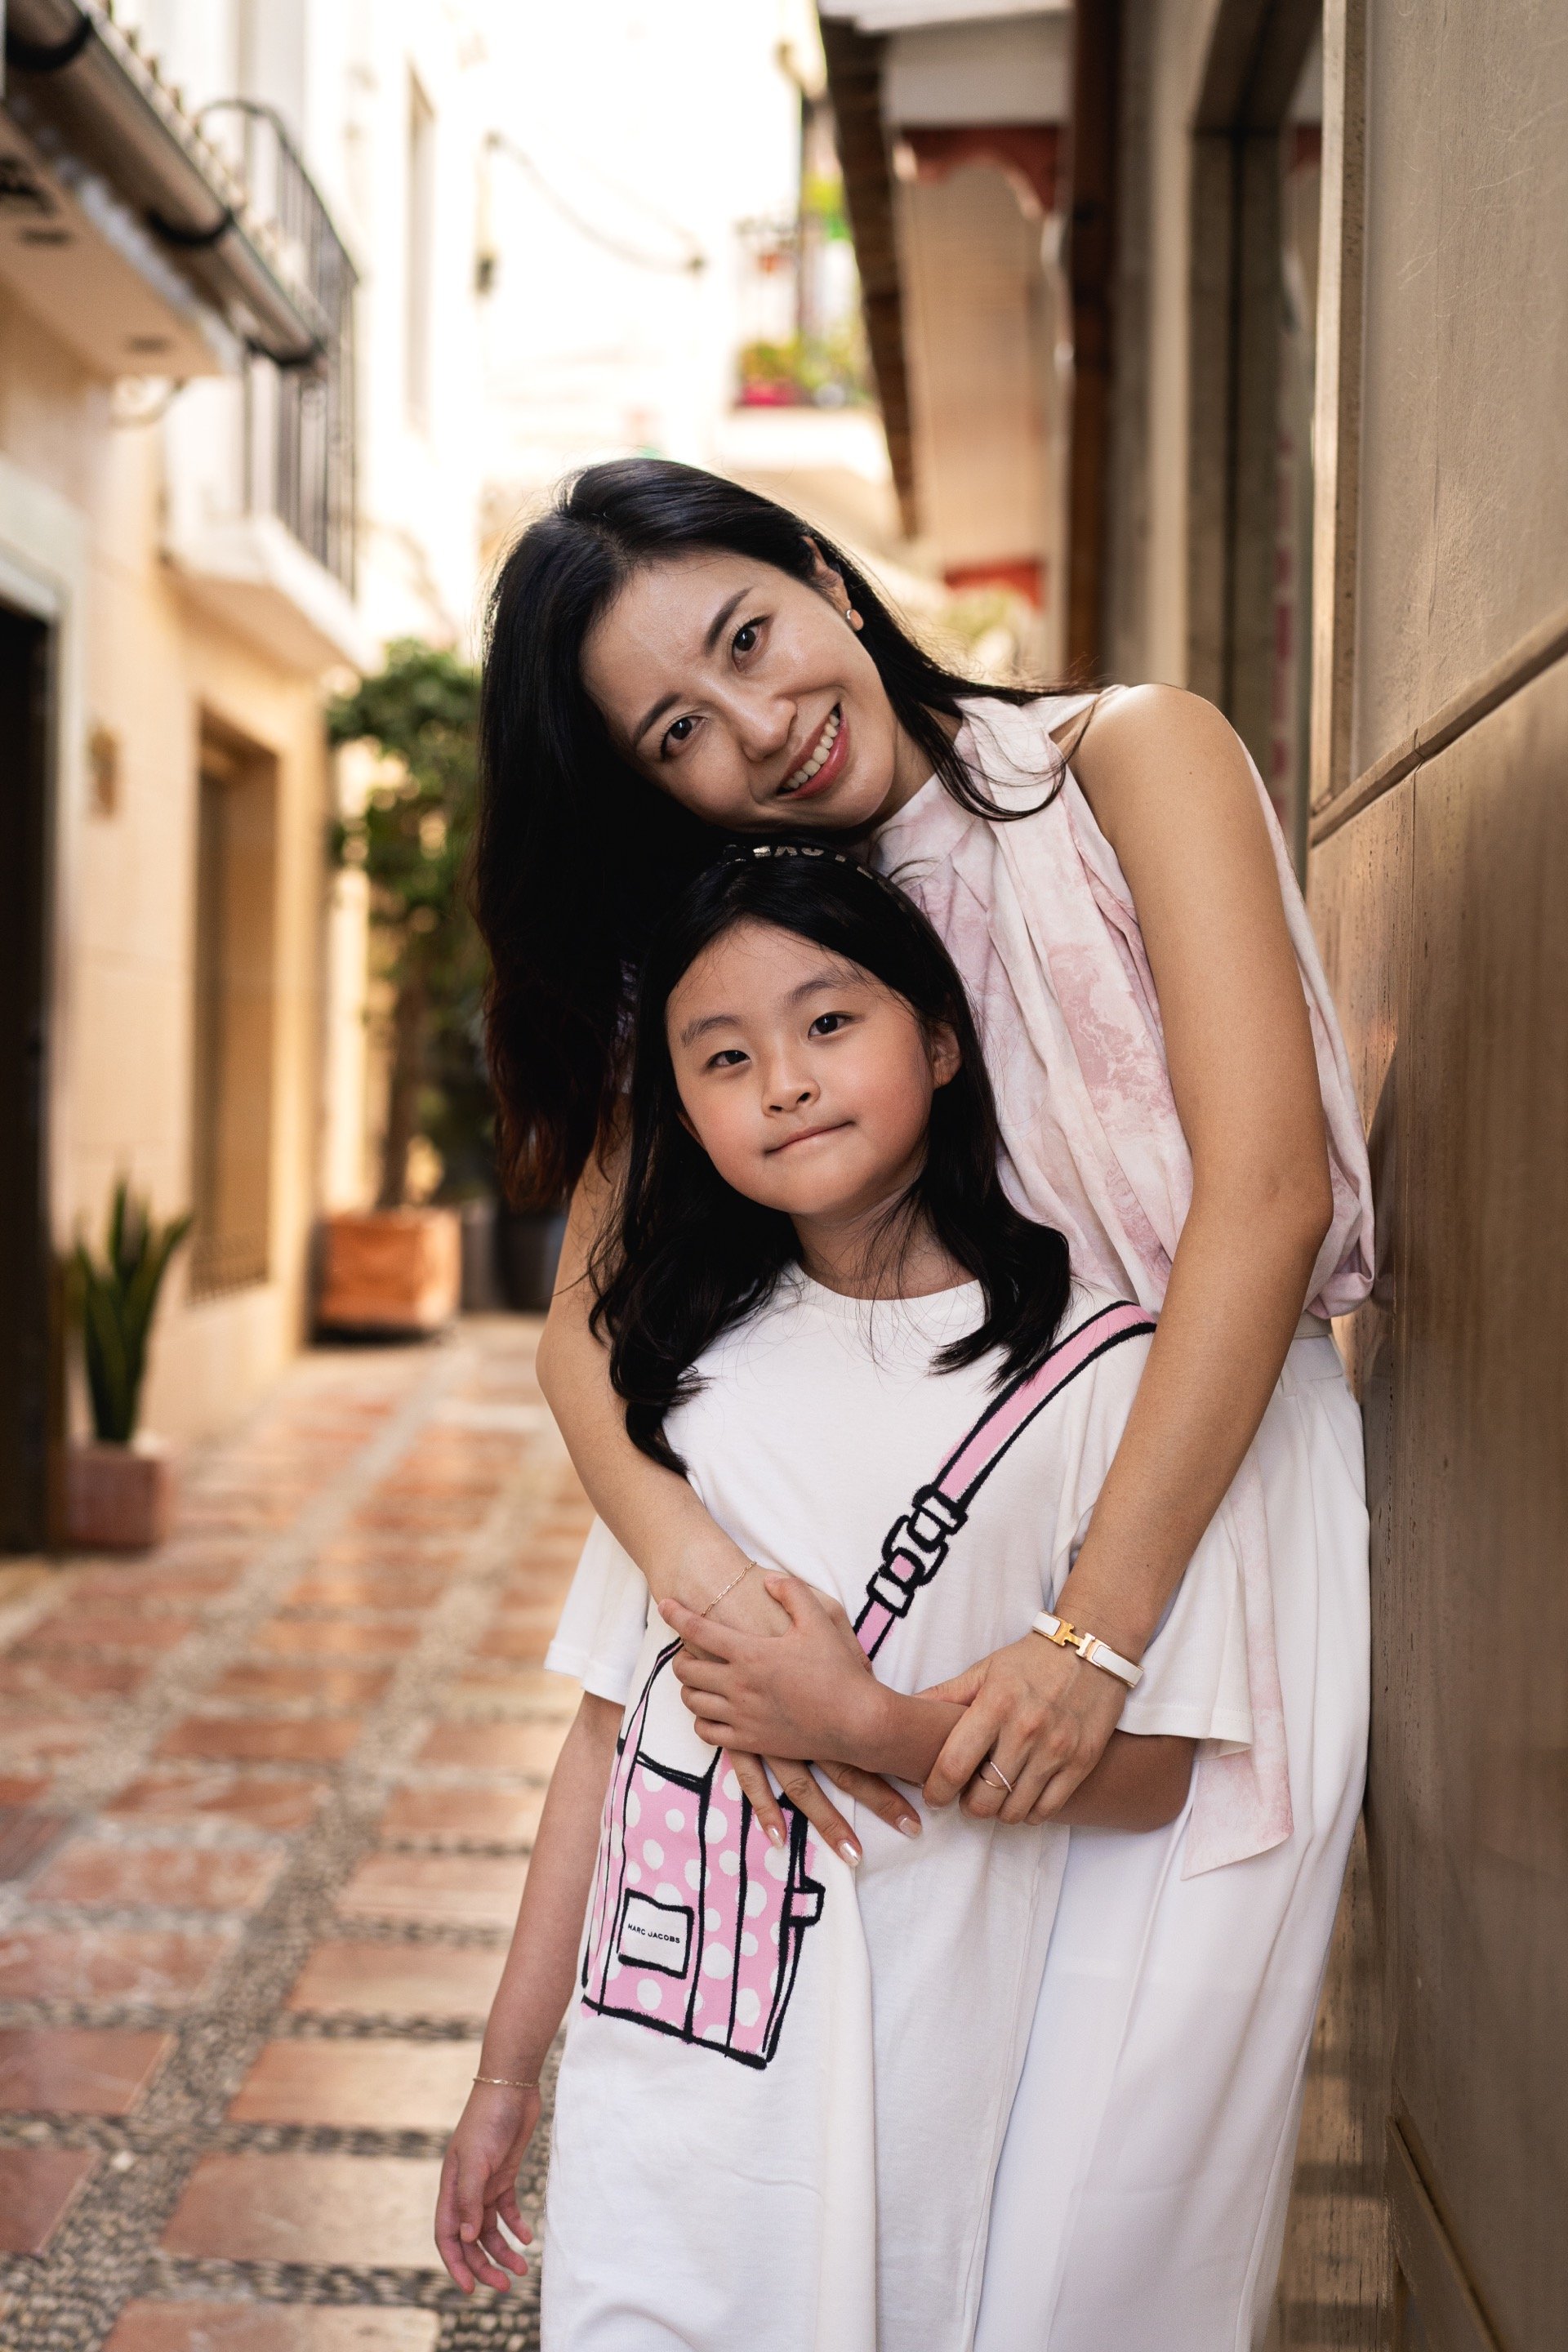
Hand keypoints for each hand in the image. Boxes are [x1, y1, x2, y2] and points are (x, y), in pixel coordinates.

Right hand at [435, 2082, 538, 2292]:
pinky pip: (507, 2209)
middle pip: (470, 2238)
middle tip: (505, 2286)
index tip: (471, 2288)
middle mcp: (466, 2189)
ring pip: (490, 2228)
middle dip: (484, 2264)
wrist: (511, 2085)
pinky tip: (528, 2237)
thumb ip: (470, 2200)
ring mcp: (485, 2182)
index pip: (447, 2235)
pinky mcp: (505, 2174)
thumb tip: (466, 2239)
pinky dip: (516, 2225)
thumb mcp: (477, 2161)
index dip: (456, 2263)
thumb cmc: (489, 2119)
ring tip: (522, 2269)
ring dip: (503, 2250)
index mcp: (451, 2187)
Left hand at [664, 1576, 879, 1760]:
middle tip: (689, 1648)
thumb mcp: (821, 1620)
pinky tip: (711, 1711)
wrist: (855, 1722)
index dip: (676, 1614)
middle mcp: (738, 1685)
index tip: (664, 1603)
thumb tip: (769, 1579)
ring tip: (699, 1679)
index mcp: (750, 1653)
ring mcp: (741, 1717)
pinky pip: (707, 1732)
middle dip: (681, 1654)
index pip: (698, 1629)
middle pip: (686, 1668)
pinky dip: (701, 1720)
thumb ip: (792, 1593)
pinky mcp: (749, 1742)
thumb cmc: (839, 1670)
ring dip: (689, 1687)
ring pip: (692, 1701)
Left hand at [922, 1633, 1127, 1823]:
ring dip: (998, 1812)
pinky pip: (1048, 1809)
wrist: (1092, 1649)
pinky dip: (1030, 1813)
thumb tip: (908, 1710)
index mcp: (995, 1704)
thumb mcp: (985, 1669)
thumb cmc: (1031, 1659)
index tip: (934, 1796)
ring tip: (994, 1798)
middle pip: (984, 1798)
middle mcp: (1025, 1730)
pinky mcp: (1082, 1761)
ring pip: (1015, 1810)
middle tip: (966, 1798)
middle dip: (968, 1807)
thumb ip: (946, 1694)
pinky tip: (1022, 1799)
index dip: (937, 1791)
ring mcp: (1056, 1749)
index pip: (954, 1765)